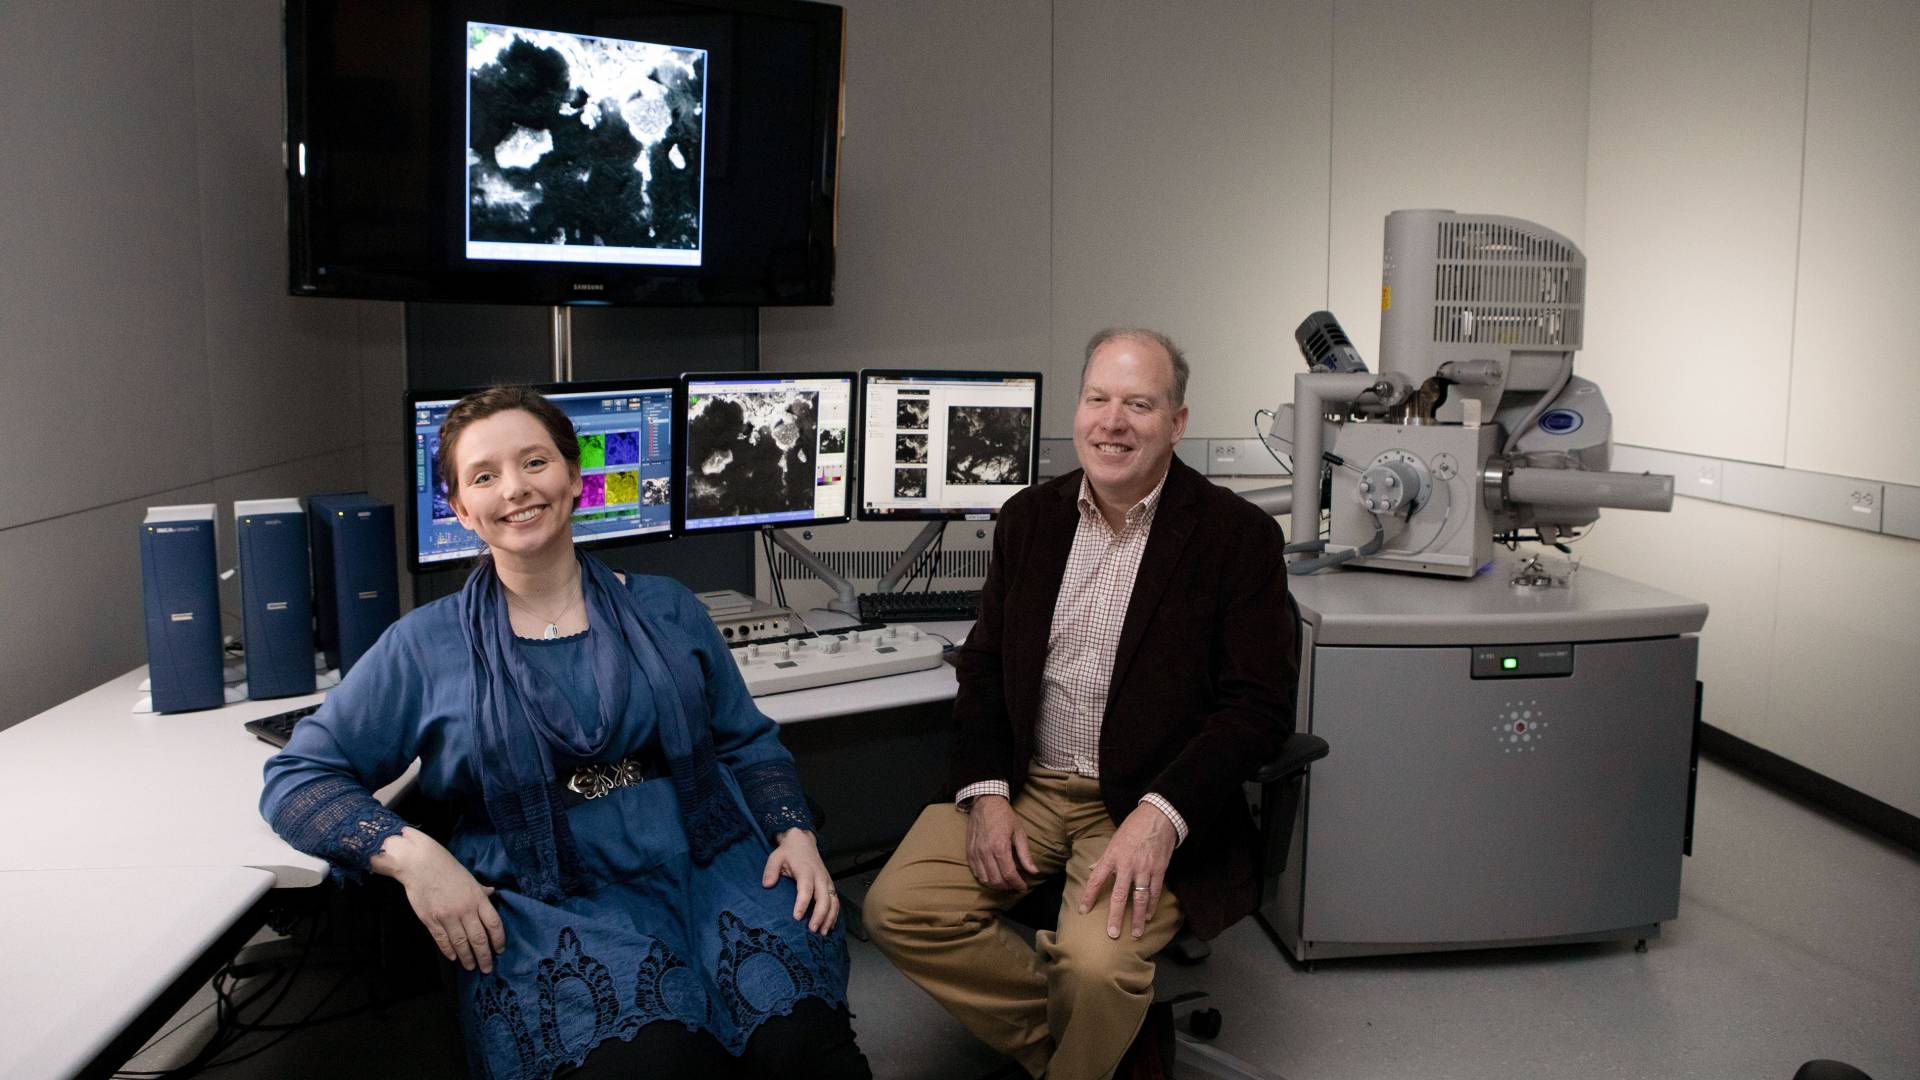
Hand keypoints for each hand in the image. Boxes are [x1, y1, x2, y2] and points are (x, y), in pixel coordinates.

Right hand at [373, 827, 506, 973]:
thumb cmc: (447, 868)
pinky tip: (454, 958)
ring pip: (461, 943)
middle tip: (487, 968)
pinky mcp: (431, 920)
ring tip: (471, 967)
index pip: (494, 924)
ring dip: (467, 958)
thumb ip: (481, 891)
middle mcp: (465, 910)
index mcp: (478, 898)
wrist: (420, 865)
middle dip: (485, 956)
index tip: (500, 950)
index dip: (498, 940)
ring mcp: (448, 916)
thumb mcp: (469, 878)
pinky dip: (449, 951)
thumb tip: (493, 893)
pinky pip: (442, 940)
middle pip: (479, 939)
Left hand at [763, 828, 838, 933]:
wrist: (803, 842)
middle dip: (820, 915)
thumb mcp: (775, 857)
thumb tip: (767, 885)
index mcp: (806, 870)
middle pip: (824, 898)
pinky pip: (836, 901)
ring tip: (822, 933)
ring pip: (833, 901)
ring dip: (829, 918)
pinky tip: (829, 926)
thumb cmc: (788, 852)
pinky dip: (834, 914)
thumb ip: (770, 870)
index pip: (806, 889)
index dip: (802, 903)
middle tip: (812, 930)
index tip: (796, 917)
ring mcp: (826, 881)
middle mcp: (819, 877)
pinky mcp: (829, 885)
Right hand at [965, 794, 1037, 890]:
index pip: (1009, 874)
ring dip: (996, 885)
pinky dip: (985, 878)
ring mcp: (975, 852)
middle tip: (1015, 885)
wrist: (985, 802)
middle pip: (996, 880)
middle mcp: (985, 851)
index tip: (1024, 887)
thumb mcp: (1020, 832)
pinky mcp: (969, 852)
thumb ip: (1025, 854)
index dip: (1017, 884)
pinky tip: (993, 876)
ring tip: (1006, 883)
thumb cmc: (1004, 816)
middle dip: (1008, 887)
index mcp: (1000, 846)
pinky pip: (975, 872)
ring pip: (984, 879)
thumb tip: (1034, 871)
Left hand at [1077, 804, 1175, 939]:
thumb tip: (1090, 869)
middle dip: (1115, 916)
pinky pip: (1154, 892)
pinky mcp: (1159, 870)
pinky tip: (1148, 917)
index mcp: (1112, 856)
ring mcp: (1144, 869)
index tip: (1083, 910)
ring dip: (1137, 918)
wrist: (1158, 817)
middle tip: (1112, 934)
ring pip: (1140, 899)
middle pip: (1119, 895)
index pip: (1096, 880)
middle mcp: (1127, 865)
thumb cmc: (1133, 827)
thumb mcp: (1114, 841)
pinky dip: (1151, 906)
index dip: (1089, 896)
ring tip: (1135, 933)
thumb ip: (1103, 859)